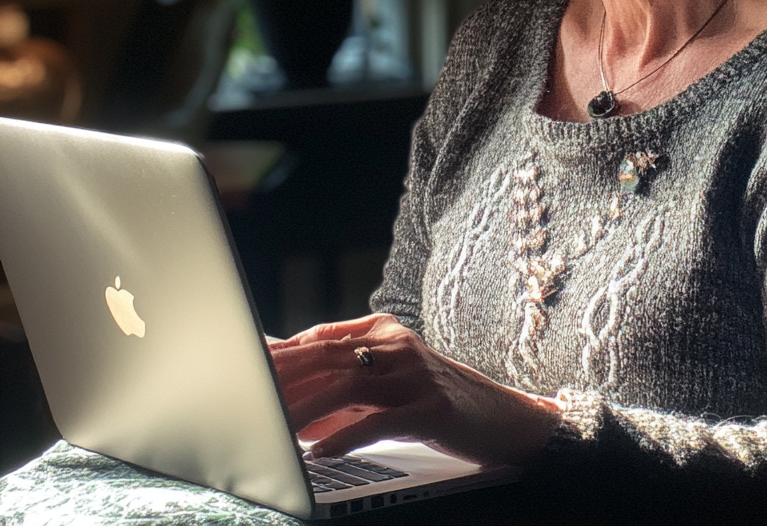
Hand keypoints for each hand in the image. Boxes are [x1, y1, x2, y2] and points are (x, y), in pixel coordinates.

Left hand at [269, 313, 561, 465]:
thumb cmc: (437, 401)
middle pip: (329, 358)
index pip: (321, 339)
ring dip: (306, 409)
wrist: (502, 418)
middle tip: (247, 396)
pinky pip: (380, 420)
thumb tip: (292, 404)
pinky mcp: (432, 406)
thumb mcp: (390, 384)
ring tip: (274, 427)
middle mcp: (398, 346)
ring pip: (348, 385)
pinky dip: (346, 436)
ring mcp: (416, 374)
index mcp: (384, 333)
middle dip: (284, 379)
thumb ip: (346, 386)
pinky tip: (321, 452)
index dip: (282, 352)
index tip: (246, 366)